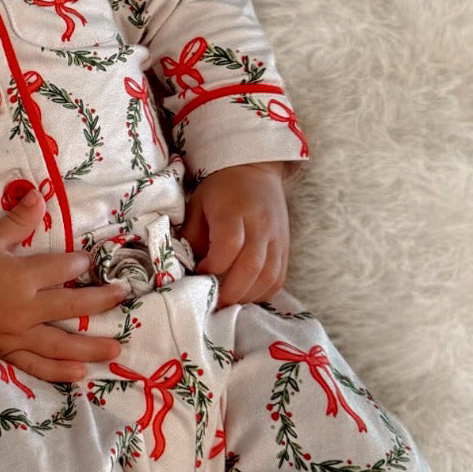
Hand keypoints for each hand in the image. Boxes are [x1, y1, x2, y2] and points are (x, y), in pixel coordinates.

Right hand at [0, 190, 123, 382]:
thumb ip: (18, 220)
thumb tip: (38, 193)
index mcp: (20, 276)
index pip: (60, 268)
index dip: (79, 263)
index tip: (92, 261)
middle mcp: (23, 308)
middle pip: (71, 305)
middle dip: (100, 301)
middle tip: (122, 297)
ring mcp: (15, 334)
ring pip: (60, 343)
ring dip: (90, 346)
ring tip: (115, 350)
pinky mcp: (4, 351)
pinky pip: (35, 365)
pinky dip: (58, 371)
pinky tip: (80, 374)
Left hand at [179, 162, 289, 306]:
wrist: (255, 170)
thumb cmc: (220, 189)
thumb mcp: (197, 204)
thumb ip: (191, 237)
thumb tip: (186, 270)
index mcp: (235, 210)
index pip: (229, 246)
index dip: (212, 267)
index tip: (198, 273)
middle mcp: (261, 225)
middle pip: (251, 267)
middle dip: (229, 292)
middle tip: (212, 302)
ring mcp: (278, 238)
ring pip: (269, 277)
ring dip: (246, 297)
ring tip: (227, 302)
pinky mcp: (285, 248)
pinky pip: (278, 279)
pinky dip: (261, 293)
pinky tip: (244, 295)